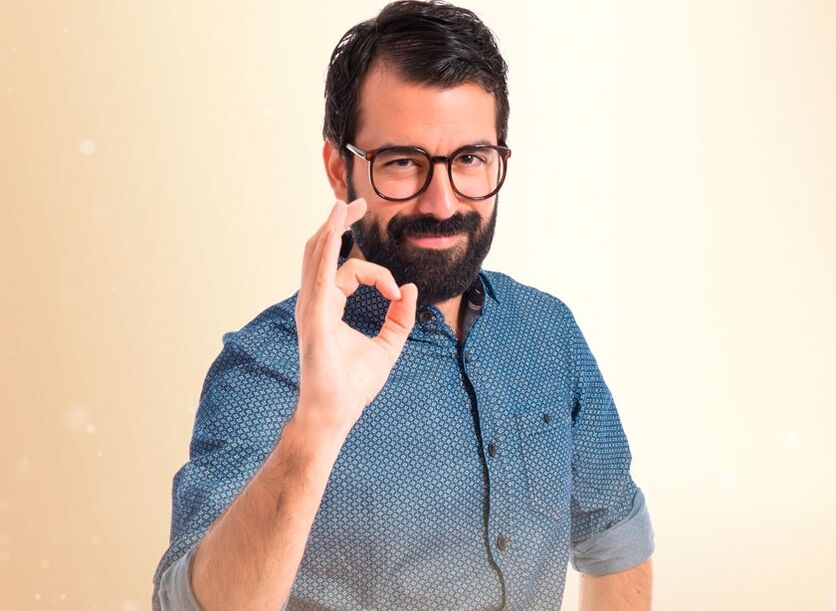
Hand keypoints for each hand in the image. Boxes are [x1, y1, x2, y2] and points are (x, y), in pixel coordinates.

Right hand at [293, 198, 416, 436]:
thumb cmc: (352, 385)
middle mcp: (315, 302)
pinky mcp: (314, 318)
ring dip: (331, 228)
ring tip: (342, 204)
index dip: (378, 274)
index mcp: (329, 306)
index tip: (397, 294)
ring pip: (318, 257)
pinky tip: (335, 231)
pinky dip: (328, 252)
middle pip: (324, 252)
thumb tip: (411, 291)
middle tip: (354, 202)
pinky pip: (320, 278)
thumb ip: (400, 318)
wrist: (335, 413)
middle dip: (339, 225)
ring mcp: (311, 308)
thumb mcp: (387, 346)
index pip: (350, 271)